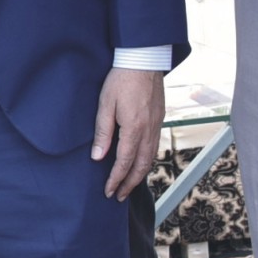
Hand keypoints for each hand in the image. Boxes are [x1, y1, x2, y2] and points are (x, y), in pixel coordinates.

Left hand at [91, 67, 165, 199]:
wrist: (144, 60)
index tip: (108, 191)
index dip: (116, 179)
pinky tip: (139, 163)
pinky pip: (154, 147)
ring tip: (128, 185)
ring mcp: (157, 125)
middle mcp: (149, 131)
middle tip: (118, 196)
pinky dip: (146, 161)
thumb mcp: (105, 104)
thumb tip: (97, 157)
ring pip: (150, 158)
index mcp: (134, 128)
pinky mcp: (159, 119)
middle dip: (129, 184)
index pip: (124, 162)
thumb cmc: (121, 80)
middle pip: (141, 166)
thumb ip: (102, 132)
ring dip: (139, 174)